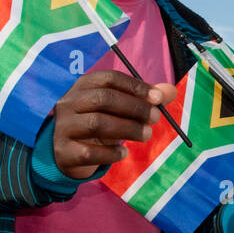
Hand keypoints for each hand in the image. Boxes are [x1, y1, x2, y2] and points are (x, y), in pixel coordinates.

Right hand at [53, 70, 177, 179]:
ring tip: (146, 135)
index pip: (109, 79)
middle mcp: (69, 103)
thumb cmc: (96, 124)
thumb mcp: (117, 109)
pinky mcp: (64, 151)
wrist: (65, 152)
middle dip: (135, 108)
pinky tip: (123, 153)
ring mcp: (64, 127)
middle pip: (103, 99)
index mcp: (83, 86)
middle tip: (155, 118)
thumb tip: (170, 91)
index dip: (135, 86)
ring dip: (128, 129)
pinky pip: (89, 152)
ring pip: (97, 124)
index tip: (158, 97)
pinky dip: (111, 153)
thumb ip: (142, 99)